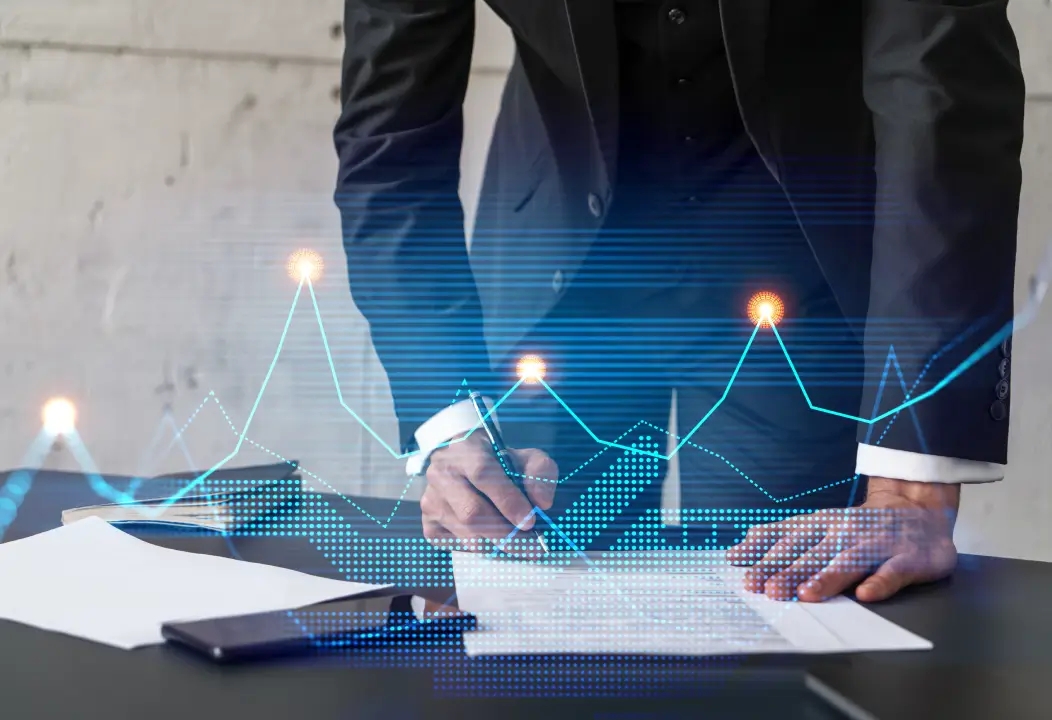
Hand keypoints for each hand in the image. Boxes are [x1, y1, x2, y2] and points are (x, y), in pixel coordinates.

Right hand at [420, 432, 557, 554]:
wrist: (463, 463)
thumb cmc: (498, 462)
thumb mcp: (525, 457)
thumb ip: (540, 474)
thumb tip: (541, 503)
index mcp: (466, 450)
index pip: (483, 474)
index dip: (508, 500)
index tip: (530, 521)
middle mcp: (442, 474)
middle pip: (472, 512)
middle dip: (506, 535)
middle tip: (532, 547)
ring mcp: (431, 501)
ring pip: (466, 534)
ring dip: (497, 545)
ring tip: (518, 544)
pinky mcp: (428, 524)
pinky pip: (456, 546)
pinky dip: (480, 548)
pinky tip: (492, 539)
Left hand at [726, 477, 959, 602]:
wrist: (918, 510)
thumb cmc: (859, 526)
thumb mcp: (817, 526)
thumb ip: (779, 538)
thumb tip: (736, 552)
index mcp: (820, 525)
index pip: (786, 538)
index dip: (763, 552)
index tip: (739, 566)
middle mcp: (843, 532)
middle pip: (812, 553)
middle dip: (788, 570)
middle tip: (768, 589)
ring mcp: (875, 544)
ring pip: (847, 562)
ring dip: (826, 577)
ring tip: (807, 594)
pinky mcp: (906, 559)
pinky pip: (892, 572)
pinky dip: (879, 583)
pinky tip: (866, 594)